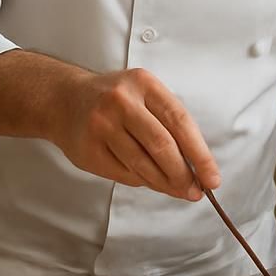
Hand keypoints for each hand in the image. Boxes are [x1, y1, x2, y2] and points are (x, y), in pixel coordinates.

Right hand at [55, 68, 218, 200]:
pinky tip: (150, 180)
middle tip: (195, 191)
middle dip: (183, 174)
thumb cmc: (115, 100)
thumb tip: (198, 167)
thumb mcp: (144, 95)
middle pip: (162, 146)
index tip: (212, 178)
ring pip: (142, 164)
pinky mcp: (88, 150)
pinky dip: (142, 181)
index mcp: (144, 84)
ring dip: (165, 183)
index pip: (180, 121)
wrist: (63, 100)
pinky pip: (123, 174)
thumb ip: (169, 123)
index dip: (200, 153)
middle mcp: (121, 102)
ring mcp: (101, 125)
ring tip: (179, 191)